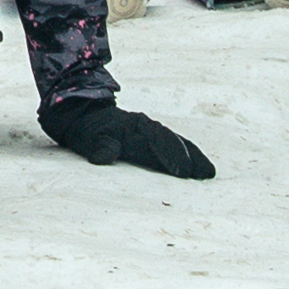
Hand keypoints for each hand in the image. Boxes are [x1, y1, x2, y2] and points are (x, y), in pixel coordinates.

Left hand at [47, 97, 217, 178]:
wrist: (82, 114)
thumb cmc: (87, 129)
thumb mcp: (90, 137)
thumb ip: (100, 146)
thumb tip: (101, 157)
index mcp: (135, 126)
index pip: (157, 141)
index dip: (171, 155)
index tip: (183, 171)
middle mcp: (147, 128)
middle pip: (173, 142)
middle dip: (190, 157)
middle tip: (205, 174)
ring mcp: (149, 132)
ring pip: (176, 143)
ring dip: (192, 156)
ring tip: (207, 172)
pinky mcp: (149, 139)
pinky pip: (171, 145)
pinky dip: (184, 154)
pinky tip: (193, 166)